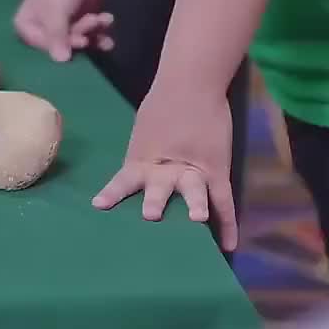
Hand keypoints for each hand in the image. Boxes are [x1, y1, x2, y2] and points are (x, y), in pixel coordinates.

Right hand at [13, 0, 113, 62]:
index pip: (45, 49)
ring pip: (81, 42)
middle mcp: (44, 30)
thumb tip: (60, 61)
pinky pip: (91, 36)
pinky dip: (101, 32)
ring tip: (103, 19)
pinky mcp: (81, 21)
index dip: (65, 46)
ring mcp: (64, 27)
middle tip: (93, 21)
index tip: (81, 40)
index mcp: (27, 27)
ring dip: (94, 33)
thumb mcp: (56, 11)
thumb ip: (58, 37)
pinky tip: (108, 22)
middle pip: (65, 47)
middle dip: (83, 35)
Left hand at [93, 82, 236, 251]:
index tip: (99, 208)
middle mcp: (166, 169)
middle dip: (155, 202)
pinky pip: (224, 200)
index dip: (112, 195)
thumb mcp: (146, 130)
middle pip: (159, 188)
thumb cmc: (165, 102)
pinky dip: (228, 223)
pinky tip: (229, 247)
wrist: (192, 81)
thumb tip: (140, 169)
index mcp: (143, 158)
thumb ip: (144, 153)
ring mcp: (194, 169)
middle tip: (150, 214)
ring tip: (196, 219)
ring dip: (196, 206)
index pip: (124, 181)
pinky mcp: (217, 168)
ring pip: (195, 191)